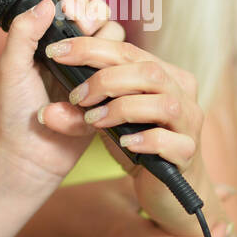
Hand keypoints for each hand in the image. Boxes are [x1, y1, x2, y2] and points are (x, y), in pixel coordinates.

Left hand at [0, 0, 125, 191]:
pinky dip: (96, 97)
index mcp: (57, 43)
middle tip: (80, 35)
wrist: (29, 158)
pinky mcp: (109, 102)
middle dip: (98, 25)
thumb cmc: (16, 112)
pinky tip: (71, 112)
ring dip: (95, 60)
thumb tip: (48, 2)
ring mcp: (97, 79)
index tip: (72, 12)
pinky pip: (118, 89)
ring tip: (71, 84)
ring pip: (120, 55)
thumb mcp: (12, 69)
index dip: (83, 6)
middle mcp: (80, 57)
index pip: (81, 10)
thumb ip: (24, 33)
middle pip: (109, 26)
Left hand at [36, 32, 208, 232]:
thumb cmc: (134, 145)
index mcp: (163, 74)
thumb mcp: (108, 115)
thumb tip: (48, 100)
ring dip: (123, 109)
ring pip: (164, 104)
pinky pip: (170, 141)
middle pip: (149, 71)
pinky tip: (125, 144)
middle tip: (76, 96)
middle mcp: (180, 92)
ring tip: (94, 120)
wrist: (162, 188)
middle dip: (105, 79)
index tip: (56, 51)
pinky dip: (144, 139)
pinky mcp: (187, 153)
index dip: (90, 48)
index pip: (127, 50)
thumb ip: (87, 100)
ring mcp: (188, 123)